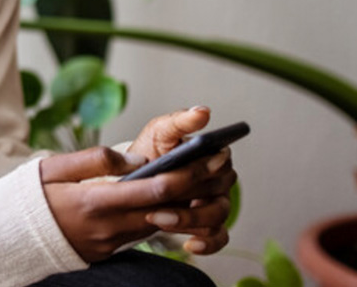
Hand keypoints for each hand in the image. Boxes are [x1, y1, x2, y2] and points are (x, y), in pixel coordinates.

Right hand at [40, 145, 234, 262]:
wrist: (9, 237)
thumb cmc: (29, 197)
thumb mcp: (53, 167)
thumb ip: (95, 160)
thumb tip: (135, 160)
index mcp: (95, 202)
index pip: (155, 189)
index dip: (187, 173)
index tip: (206, 156)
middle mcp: (108, 227)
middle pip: (167, 208)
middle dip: (196, 186)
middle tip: (218, 164)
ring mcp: (110, 243)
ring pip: (158, 222)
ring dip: (182, 202)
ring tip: (201, 177)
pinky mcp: (108, 251)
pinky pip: (141, 231)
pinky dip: (158, 215)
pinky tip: (168, 198)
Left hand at [126, 106, 237, 255]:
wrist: (135, 181)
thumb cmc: (151, 152)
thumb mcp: (159, 132)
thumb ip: (179, 121)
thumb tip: (202, 112)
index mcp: (212, 154)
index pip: (221, 161)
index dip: (206, 168)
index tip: (192, 170)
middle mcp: (219, 179)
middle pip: (218, 190)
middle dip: (189, 194)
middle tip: (159, 202)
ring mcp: (215, 203)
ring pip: (217, 215)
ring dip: (190, 220)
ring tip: (159, 219)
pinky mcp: (208, 225)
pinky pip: (219, 238)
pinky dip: (208, 244)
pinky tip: (190, 245)